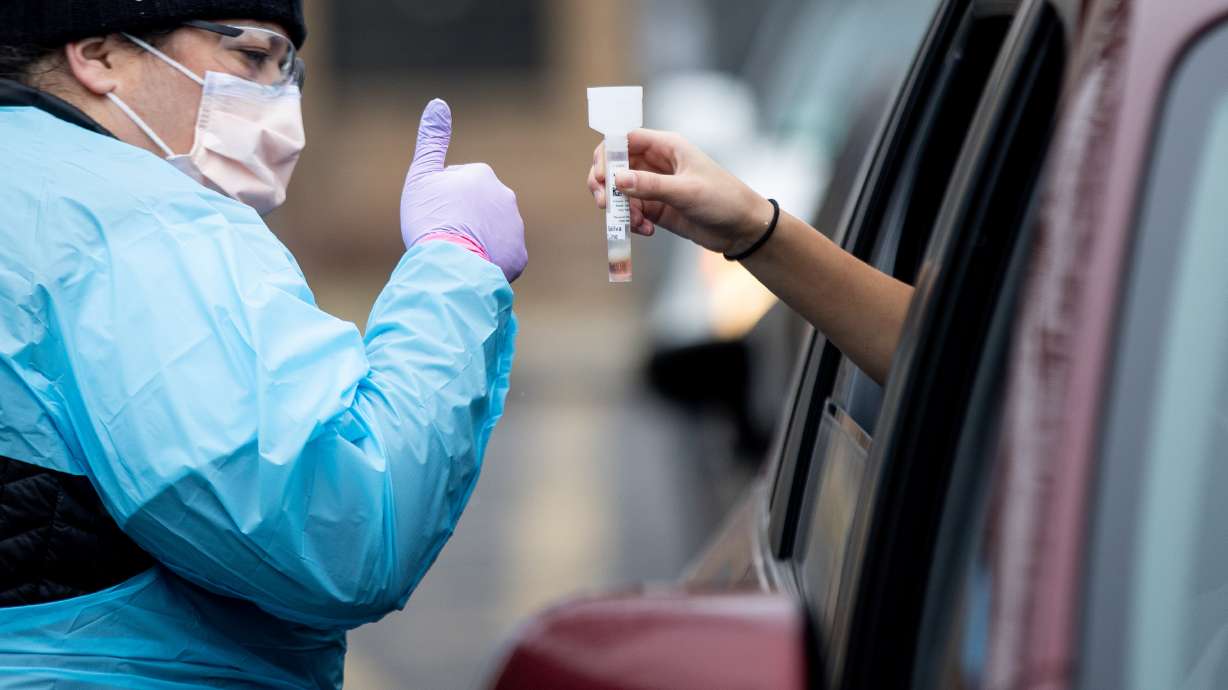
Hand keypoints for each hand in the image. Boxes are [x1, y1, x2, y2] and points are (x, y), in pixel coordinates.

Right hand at [402, 99, 527, 281]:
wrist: (449, 265)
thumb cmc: (431, 219)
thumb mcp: (422, 175)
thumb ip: (431, 140)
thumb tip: (437, 103)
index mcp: (482, 174)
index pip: (459, 183)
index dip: (442, 199)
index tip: (434, 213)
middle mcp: (505, 196)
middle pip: (478, 205)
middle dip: (464, 216)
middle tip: (445, 233)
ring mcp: (515, 226)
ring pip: (492, 229)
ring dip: (478, 237)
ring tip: (459, 251)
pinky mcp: (518, 255)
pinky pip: (503, 254)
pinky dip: (489, 259)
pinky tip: (473, 263)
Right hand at [586, 129, 773, 254]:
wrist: (742, 228)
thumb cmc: (722, 199)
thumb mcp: (686, 191)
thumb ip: (650, 185)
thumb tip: (616, 179)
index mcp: (666, 146)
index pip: (624, 139)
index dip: (606, 154)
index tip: (601, 176)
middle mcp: (656, 163)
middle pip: (614, 166)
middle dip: (605, 185)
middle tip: (605, 204)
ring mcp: (653, 186)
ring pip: (619, 191)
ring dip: (619, 209)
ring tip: (635, 224)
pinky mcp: (655, 208)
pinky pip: (631, 211)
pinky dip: (631, 222)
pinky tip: (646, 231)